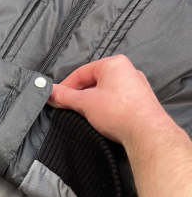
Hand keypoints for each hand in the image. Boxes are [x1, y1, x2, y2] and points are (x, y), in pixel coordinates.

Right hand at [48, 55, 173, 147]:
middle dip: (78, 95)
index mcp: (114, 64)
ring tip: (82, 115)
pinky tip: (99, 119)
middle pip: (92, 81)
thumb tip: (49, 92)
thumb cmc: (118, 112)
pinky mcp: (139, 101)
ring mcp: (135, 86)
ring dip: (90, 102)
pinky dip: (103, 108)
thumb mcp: (84, 103)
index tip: (55, 98)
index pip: (81, 72)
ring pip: (104, 91)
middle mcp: (127, 71)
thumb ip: (64, 96)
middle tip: (66, 107)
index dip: (65, 86)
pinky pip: (115, 100)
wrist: (146, 133)